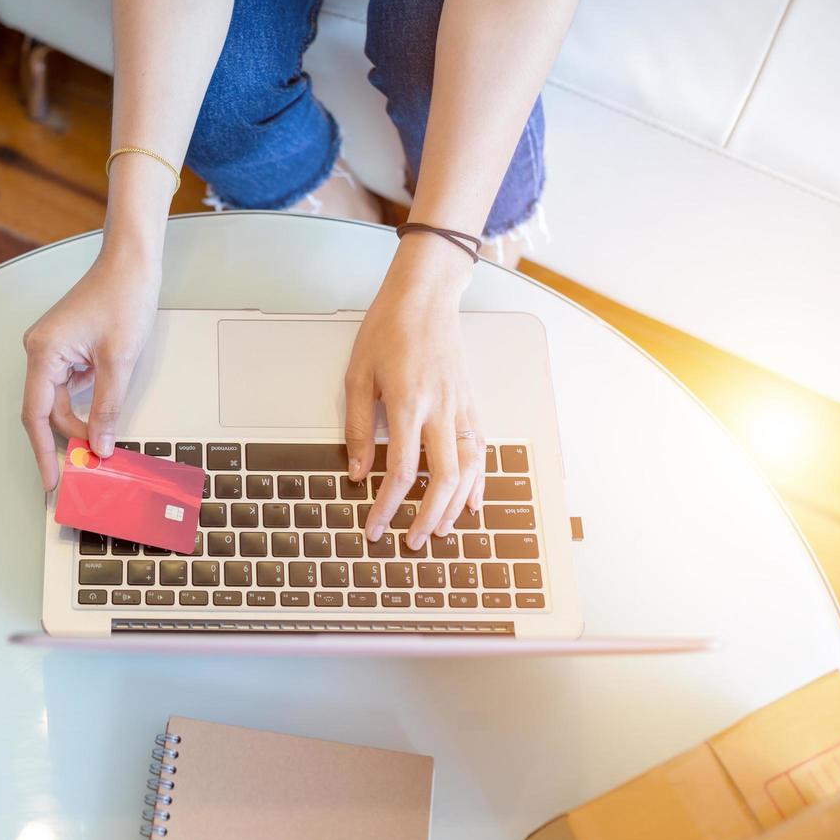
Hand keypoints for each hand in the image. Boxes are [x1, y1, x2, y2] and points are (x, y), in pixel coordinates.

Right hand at [21, 251, 159, 488]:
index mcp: (44, 352)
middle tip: (86, 467)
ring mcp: (52, 349)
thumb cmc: (122, 296)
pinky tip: (100, 417)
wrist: (131, 263)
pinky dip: (84, 404)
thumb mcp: (120, 361)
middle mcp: (40, 350)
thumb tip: (100, 444)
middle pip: (48, 410)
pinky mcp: (66, 347)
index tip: (51, 480)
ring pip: (60, 399)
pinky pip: (70, 386)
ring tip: (98, 445)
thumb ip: (108, 408)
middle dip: (67, 438)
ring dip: (79, 421)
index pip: (37, 415)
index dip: (43, 451)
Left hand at [345, 236, 485, 548]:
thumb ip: (358, 427)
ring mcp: (462, 407)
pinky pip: (482, 450)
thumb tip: (358, 472)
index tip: (375, 527)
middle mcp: (441, 409)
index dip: (388, 506)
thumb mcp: (357, 375)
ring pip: (470, 469)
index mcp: (408, 402)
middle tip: (412, 542)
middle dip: (428, 517)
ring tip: (440, 530)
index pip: (402, 470)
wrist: (426, 297)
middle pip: (444, 478)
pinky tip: (472, 503)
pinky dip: (479, 482)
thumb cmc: (388, 330)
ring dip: (456, 506)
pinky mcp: (473, 403)